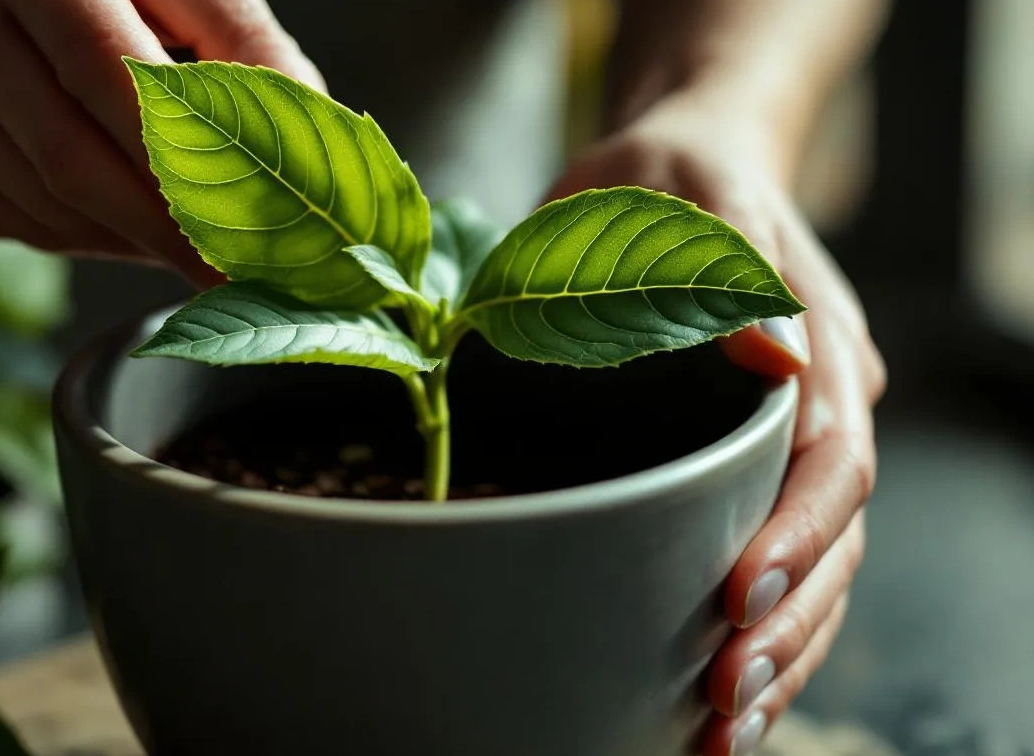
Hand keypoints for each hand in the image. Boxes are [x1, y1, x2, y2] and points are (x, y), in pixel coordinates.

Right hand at [0, 0, 324, 286]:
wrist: (7, 2)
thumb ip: (252, 59)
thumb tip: (314, 161)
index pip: (110, 79)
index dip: (183, 170)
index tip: (249, 242)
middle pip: (70, 158)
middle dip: (164, 232)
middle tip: (232, 279)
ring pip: (49, 205)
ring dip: (134, 241)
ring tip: (191, 240)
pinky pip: (23, 228)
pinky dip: (92, 242)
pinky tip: (127, 224)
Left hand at [548, 100, 886, 755]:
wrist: (671, 169)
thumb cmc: (670, 177)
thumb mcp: (691, 194)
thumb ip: (732, 264)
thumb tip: (776, 353)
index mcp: (819, 346)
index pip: (833, 460)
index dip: (799, 537)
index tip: (743, 598)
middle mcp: (818, 409)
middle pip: (834, 538)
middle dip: (789, 623)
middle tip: (723, 698)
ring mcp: (787, 446)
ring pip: (816, 571)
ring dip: (780, 654)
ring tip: (724, 730)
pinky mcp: (743, 469)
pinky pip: (771, 563)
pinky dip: (758, 636)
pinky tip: (720, 702)